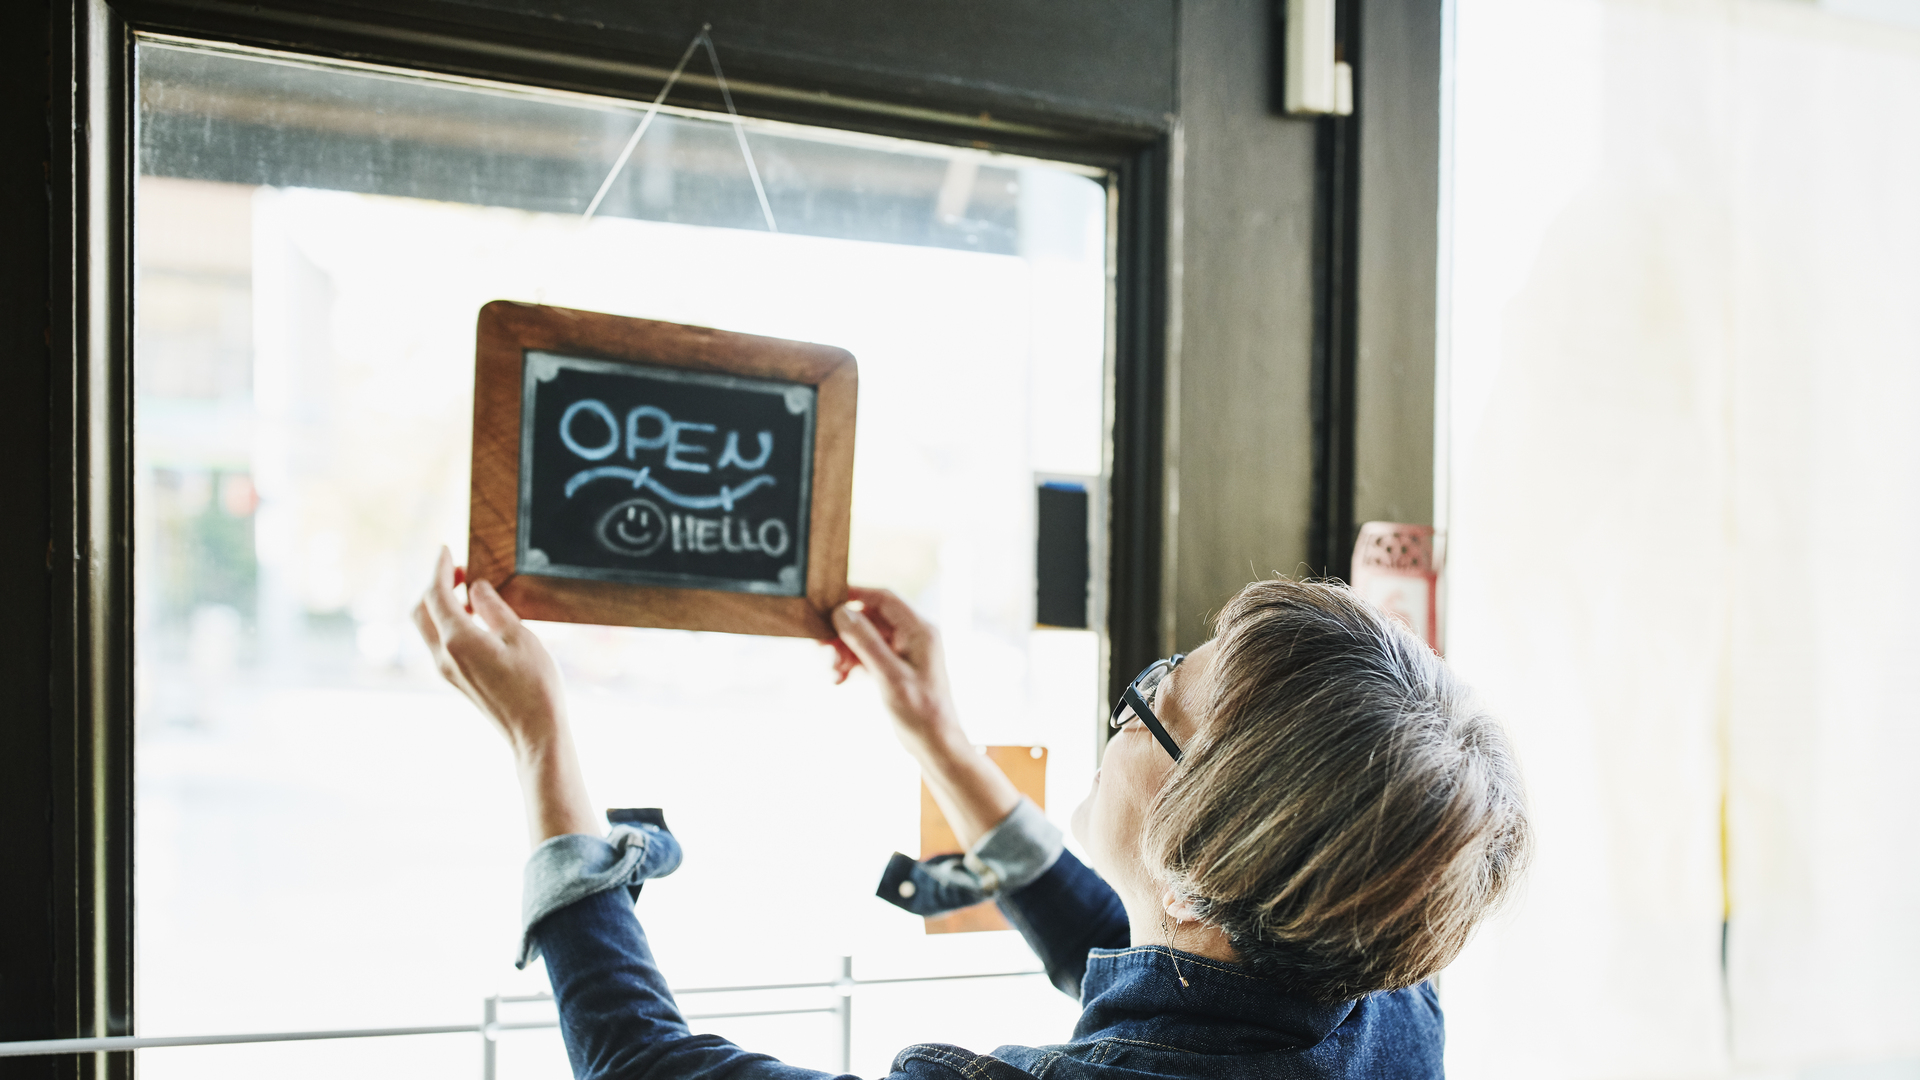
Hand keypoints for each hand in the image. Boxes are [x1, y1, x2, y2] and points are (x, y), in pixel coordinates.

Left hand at [414, 548, 597, 844]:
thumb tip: (477, 586)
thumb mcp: (520, 636)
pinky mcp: (456, 679)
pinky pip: (439, 642)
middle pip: (421, 610)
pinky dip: (447, 621)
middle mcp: (444, 655)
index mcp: (458, 639)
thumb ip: (494, 607)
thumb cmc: (535, 685)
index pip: (436, 594)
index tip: (445, 548)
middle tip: (459, 569)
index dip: (438, 568)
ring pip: (427, 627)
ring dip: (439, 604)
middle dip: (434, 585)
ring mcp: (447, 670)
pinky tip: (474, 619)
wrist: (534, 731)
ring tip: (468, 591)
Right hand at [828, 586, 1019, 846]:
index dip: (855, 595)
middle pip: (870, 619)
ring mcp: (904, 653)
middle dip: (844, 633)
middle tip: (822, 649)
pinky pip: (867, 657)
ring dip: (844, 651)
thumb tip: (841, 612)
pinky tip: (838, 680)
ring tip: (831, 672)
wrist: (936, 746)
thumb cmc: (920, 712)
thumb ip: (865, 642)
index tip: (827, 603)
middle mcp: (913, 636)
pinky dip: (851, 665)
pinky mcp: (895, 670)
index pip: (883, 598)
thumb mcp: (889, 676)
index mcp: (920, 630)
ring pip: (865, 639)